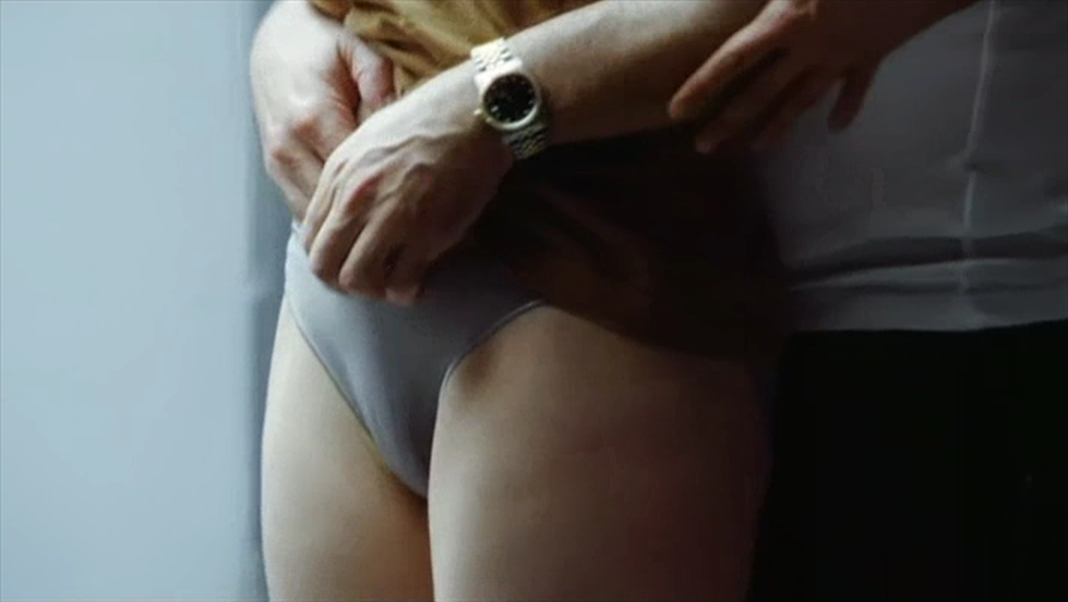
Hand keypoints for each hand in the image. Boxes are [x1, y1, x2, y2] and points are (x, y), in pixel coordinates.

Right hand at [250, 0, 393, 219]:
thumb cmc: (322, 46)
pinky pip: (303, 209)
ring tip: (382, 238)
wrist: (276, 41)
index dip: (386, 199)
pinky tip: (356, 225)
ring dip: (346, 229)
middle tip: (404, 234)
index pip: (354, 180)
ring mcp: (277, 162)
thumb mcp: (360, 54)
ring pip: (314, 218)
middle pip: (333, 208)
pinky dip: (329, 222)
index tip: (416, 208)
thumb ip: (381, 88)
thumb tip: (400, 129)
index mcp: (313, 119)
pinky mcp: (274, 170)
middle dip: (367, 224)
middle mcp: (289, 147)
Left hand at [301, 65, 513, 304]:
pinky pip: (401, 282)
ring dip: (373, 290)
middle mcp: (357, 200)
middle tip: (365, 281)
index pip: (310, 237)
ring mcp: (390, 219)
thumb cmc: (426, 121)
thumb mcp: (368, 139)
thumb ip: (349, 177)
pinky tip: (417, 284)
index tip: (345, 260)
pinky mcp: (425, 235)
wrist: (470, 115)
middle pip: (326, 265)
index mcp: (339, 175)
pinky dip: (406, 291)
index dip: (326, 257)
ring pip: (358, 280)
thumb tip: (344, 211)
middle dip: (342, 281)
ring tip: (391, 284)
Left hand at [668, 0, 974, 152]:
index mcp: (787, 21)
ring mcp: (843, 57)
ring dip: (780, 124)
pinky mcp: (874, 54)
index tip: (677, 112)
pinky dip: (846, 106)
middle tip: (701, 149)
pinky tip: (837, 128)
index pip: (733, 60)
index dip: (702, 86)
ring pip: (804, 99)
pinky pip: (856, 87)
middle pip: (761, 93)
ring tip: (757, 148)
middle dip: (729, 122)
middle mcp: (810, 49)